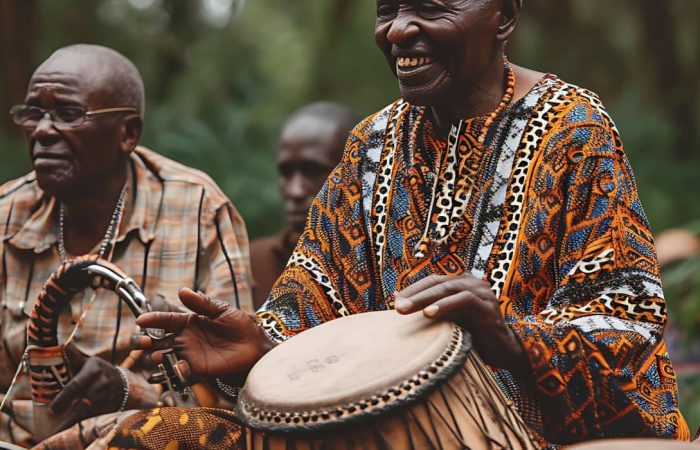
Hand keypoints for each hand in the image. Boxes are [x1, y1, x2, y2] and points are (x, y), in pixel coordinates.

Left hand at [50, 346, 125, 429]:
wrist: (121, 381)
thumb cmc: (98, 371)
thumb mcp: (88, 362)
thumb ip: (73, 357)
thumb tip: (61, 345)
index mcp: (95, 368)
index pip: (76, 385)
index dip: (63, 398)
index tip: (51, 409)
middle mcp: (104, 381)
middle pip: (84, 400)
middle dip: (69, 412)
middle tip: (54, 419)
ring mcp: (110, 394)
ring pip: (91, 410)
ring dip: (76, 419)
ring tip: (61, 427)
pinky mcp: (114, 404)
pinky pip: (97, 415)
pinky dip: (85, 421)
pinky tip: (75, 426)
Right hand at [133, 288, 273, 380]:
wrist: (255, 347)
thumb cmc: (241, 326)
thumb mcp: (222, 311)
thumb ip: (202, 304)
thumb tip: (183, 291)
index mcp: (189, 322)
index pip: (167, 320)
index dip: (153, 320)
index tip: (141, 320)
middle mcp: (185, 339)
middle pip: (159, 340)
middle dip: (147, 341)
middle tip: (143, 342)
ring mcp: (189, 354)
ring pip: (165, 356)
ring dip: (157, 357)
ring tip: (156, 356)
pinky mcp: (197, 369)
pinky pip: (181, 371)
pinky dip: (177, 370)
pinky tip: (180, 366)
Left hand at [394, 274, 528, 373]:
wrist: (504, 352)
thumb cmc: (473, 336)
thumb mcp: (446, 320)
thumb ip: (427, 307)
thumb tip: (396, 297)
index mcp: (462, 283)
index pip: (432, 281)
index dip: (413, 290)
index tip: (394, 302)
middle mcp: (473, 282)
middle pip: (437, 283)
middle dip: (414, 295)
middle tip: (395, 307)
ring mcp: (482, 291)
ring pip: (448, 288)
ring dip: (424, 299)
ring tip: (405, 310)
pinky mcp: (488, 305)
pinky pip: (463, 300)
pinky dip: (444, 305)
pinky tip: (429, 314)